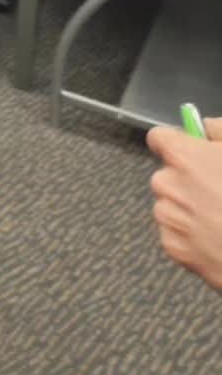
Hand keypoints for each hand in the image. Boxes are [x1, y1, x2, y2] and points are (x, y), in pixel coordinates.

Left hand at [148, 117, 221, 290]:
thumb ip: (221, 130)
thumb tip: (206, 127)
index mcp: (183, 157)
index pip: (159, 138)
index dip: (177, 143)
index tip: (190, 150)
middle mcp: (167, 184)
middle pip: (167, 174)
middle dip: (187, 179)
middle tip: (217, 189)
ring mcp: (168, 218)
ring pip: (171, 204)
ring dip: (188, 207)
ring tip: (220, 216)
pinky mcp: (173, 248)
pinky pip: (176, 233)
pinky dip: (191, 234)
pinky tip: (216, 237)